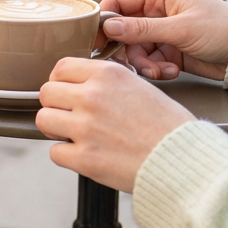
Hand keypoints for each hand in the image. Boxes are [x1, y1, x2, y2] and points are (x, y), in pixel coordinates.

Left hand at [36, 58, 193, 191]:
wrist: (183, 160)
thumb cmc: (167, 126)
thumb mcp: (140, 87)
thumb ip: (106, 83)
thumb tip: (76, 86)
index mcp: (109, 75)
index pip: (60, 68)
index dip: (61, 82)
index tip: (68, 92)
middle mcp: (93, 96)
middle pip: (45, 92)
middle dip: (55, 105)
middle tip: (71, 116)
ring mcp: (85, 127)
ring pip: (43, 119)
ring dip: (55, 129)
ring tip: (75, 134)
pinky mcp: (83, 157)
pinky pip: (54, 152)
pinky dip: (67, 156)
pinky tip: (86, 154)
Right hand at [99, 0, 227, 80]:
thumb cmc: (223, 29)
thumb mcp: (180, 28)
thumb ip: (142, 29)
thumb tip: (109, 26)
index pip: (118, 0)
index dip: (104, 19)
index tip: (96, 40)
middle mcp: (157, 10)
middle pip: (122, 30)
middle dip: (127, 50)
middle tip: (131, 63)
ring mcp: (161, 31)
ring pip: (134, 49)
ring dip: (143, 64)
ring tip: (159, 71)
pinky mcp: (167, 50)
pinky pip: (148, 61)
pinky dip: (156, 69)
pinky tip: (170, 71)